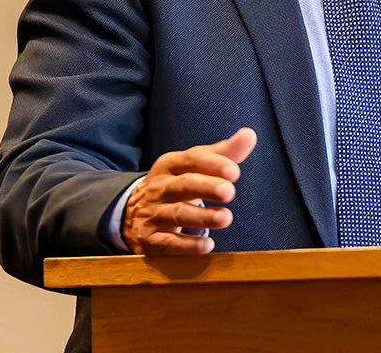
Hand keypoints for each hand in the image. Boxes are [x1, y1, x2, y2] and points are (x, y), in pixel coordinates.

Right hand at [122, 127, 256, 254]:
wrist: (131, 211)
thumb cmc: (175, 183)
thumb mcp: (193, 166)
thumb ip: (223, 153)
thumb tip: (249, 135)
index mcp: (170, 165)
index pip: (190, 159)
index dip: (213, 164)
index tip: (235, 171)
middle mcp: (159, 187)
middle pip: (183, 184)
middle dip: (206, 187)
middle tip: (229, 192)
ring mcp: (152, 213)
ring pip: (176, 213)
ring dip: (202, 217)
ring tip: (225, 218)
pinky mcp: (150, 239)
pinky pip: (168, 243)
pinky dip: (187, 245)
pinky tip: (207, 245)